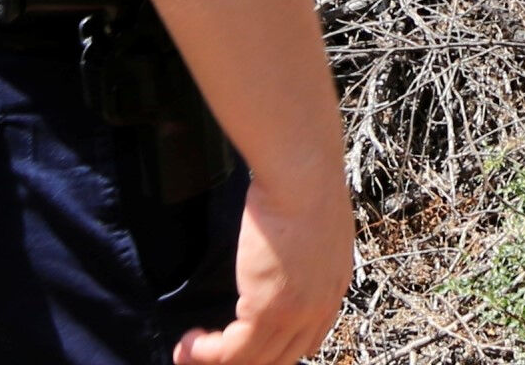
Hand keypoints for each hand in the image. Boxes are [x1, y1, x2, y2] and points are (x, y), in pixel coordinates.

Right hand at [170, 163, 351, 364]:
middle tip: (211, 353)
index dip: (275, 350)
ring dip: (215, 359)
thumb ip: (305, 254)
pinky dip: (205, 353)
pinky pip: (232, 351)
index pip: (308, 341)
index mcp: (334, 289)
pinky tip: (190, 343)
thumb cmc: (306, 185)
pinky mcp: (267, 310)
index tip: (245, 342)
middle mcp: (319, 309)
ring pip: (252, 360)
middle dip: (243, 361)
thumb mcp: (317, 228)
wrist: (302, 177)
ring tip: (190, 350)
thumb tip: (281, 257)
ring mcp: (295, 314)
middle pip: (280, 359)